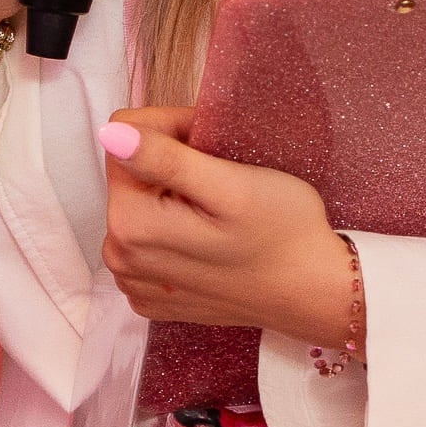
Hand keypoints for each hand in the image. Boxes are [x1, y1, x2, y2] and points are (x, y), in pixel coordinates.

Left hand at [99, 108, 359, 347]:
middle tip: (223, 177)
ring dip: (175, 197)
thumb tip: (111, 133)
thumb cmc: (283, 234)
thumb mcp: (230, 186)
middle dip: (172, 165)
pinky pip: (150, 241)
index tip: (212, 146)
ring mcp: (134, 281)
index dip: (172, 131)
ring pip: (141, 206)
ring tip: (220, 210)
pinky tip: (212, 239)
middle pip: (130, 175)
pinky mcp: (153, 295)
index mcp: (130, 224)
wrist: (314, 292)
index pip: (126, 141)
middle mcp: (120, 256)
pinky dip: (178, 230)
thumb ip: (165, 158)